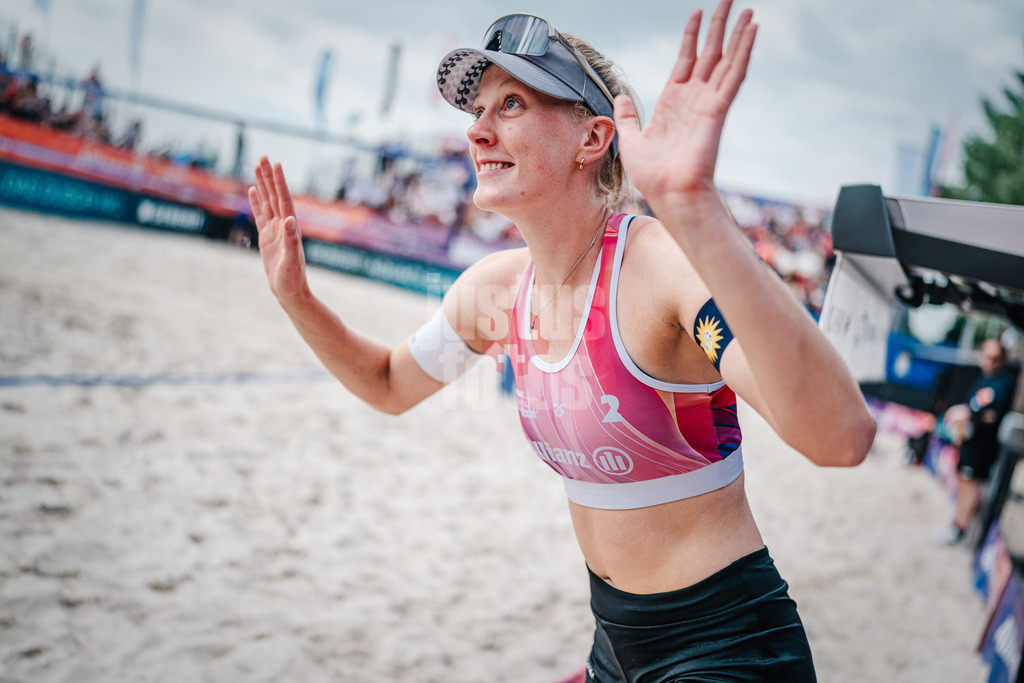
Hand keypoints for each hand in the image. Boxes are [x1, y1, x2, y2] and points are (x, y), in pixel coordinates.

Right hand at [248, 156, 308, 304]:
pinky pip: (260, 215)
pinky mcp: (267, 238)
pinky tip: (254, 191)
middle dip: (269, 176)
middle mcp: (284, 225)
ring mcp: (275, 230)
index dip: (279, 182)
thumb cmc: (292, 280)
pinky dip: (257, 202)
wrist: (290, 293)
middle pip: (274, 196)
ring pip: (267, 202)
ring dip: (263, 184)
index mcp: (290, 228)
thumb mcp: (291, 261)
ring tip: (257, 166)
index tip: (275, 164)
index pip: (284, 200)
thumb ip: (291, 241)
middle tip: (263, 156)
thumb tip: (290, 220)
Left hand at [615, 0, 755, 208]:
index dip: (692, 37)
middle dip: (719, 26)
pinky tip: (752, 31)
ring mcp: (708, 102)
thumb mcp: (631, 140)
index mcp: (674, 102)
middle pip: (710, 53)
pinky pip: (734, 74)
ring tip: (748, 10)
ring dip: (738, 33)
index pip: (686, 60)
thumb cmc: (652, 175)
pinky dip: (744, 51)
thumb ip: (627, 117)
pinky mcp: (718, 109)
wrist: (668, 193)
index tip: (697, 14)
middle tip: (730, 0)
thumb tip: (620, 97)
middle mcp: (693, 98)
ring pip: (727, 59)